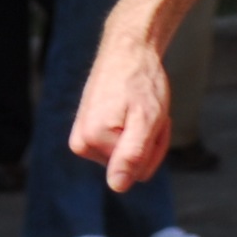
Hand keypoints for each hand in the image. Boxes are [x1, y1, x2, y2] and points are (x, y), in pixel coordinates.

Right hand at [68, 17, 177, 190]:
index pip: (139, 173)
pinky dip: (138, 129)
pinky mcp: (91, 132)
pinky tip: (136, 109)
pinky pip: (124, 146)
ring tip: (143, 107)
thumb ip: (131, 155)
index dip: (155, 147)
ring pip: (131, 157)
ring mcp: (85, 139)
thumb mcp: (146, 119)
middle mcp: (82, 144)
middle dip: (151, 141)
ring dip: (146, 134)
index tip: (153, 118)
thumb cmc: (141, 80)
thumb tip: (117, 187)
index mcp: (91, 142)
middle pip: (134, 167)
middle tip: (150, 111)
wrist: (129, 49)